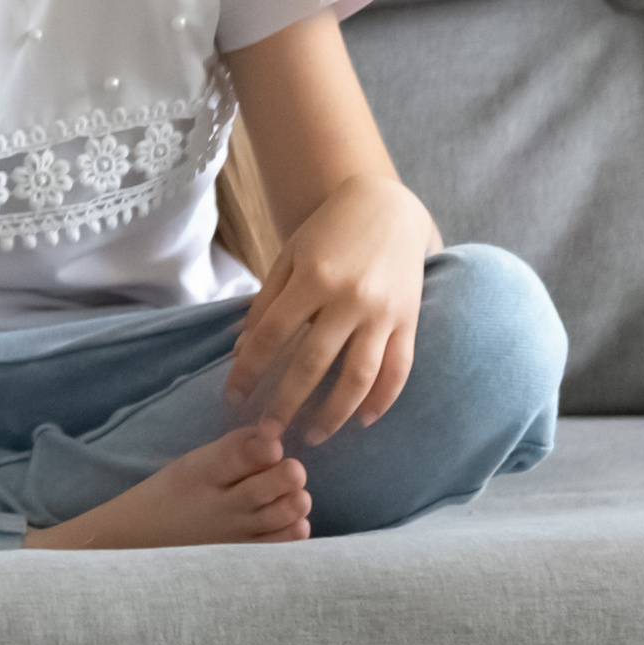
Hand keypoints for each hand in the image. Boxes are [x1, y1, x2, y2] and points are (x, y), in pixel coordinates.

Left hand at [226, 173, 435, 441]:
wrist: (387, 208)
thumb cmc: (328, 233)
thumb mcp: (288, 257)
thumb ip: (266, 303)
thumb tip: (243, 352)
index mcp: (312, 278)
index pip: (271, 336)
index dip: (248, 370)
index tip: (232, 397)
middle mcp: (349, 299)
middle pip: (312, 365)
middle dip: (286, 404)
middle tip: (268, 434)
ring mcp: (384, 313)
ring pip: (358, 377)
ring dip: (334, 414)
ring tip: (313, 436)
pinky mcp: (410, 322)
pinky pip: (399, 370)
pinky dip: (382, 400)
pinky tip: (363, 421)